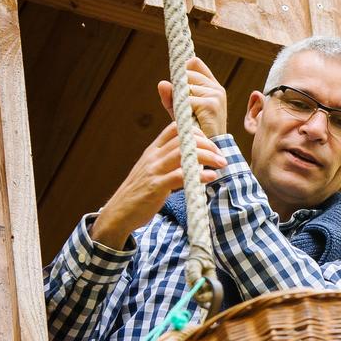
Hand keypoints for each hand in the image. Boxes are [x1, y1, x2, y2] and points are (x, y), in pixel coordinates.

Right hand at [88, 122, 226, 248]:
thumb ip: (168, 162)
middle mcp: (153, 157)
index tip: (210, 144)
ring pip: (183, 154)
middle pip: (183, 139)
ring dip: (207, 157)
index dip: (195, 131)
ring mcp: (153, 171)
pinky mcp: (155, 187)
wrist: (119, 213)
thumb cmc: (140, 193)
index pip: (174, 128)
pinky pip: (179, 176)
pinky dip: (198, 175)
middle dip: (207, 144)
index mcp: (152, 151)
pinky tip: (211, 177)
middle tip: (221, 156)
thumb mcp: (152, 171)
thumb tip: (194, 159)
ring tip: (222, 163)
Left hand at [158, 56, 228, 138]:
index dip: (182, 70)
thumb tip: (162, 83)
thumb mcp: (181, 110)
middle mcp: (216, 88)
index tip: (178, 84)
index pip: (194, 63)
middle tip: (182, 107)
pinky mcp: (211, 104)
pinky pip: (186, 100)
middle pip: (186, 74)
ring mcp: (215, 95)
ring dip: (179, 102)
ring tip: (187, 116)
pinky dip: (182, 111)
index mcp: (212, 86)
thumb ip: (171, 96)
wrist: (209, 148)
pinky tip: (190, 121)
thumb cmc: (196, 129)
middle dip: (178, 88)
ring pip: (185, 87)